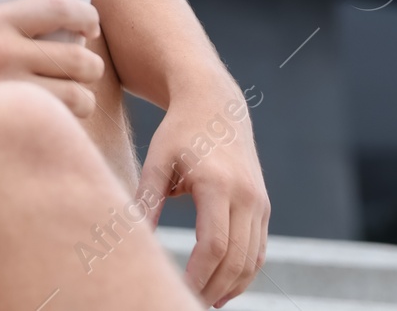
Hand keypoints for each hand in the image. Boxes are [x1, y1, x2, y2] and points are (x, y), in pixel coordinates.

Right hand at [0, 0, 105, 118]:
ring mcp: (8, 91)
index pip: (58, 7)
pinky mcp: (7, 122)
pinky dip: (61, 125)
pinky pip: (56, 126)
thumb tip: (26, 33)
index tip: (89, 25)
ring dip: (80, 99)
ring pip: (77, 97)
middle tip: (83, 71)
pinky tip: (50, 124)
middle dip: (88, 66)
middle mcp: (6, 53)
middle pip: (79, 58)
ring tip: (70, 102)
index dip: (85, 15)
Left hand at [134, 85, 268, 307]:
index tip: (176, 289)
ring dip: (231, 287)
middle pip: (235, 259)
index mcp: (218, 184)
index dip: (197, 275)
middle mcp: (246, 196)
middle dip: (213, 288)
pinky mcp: (263, 206)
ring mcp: (259, 202)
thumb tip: (134, 238)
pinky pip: (258, 249)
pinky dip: (244, 273)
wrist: (215, 104)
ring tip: (204, 302)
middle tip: (187, 303)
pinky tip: (222, 287)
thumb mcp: (157, 159)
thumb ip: (146, 199)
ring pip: (251, 260)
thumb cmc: (179, 131)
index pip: (213, 244)